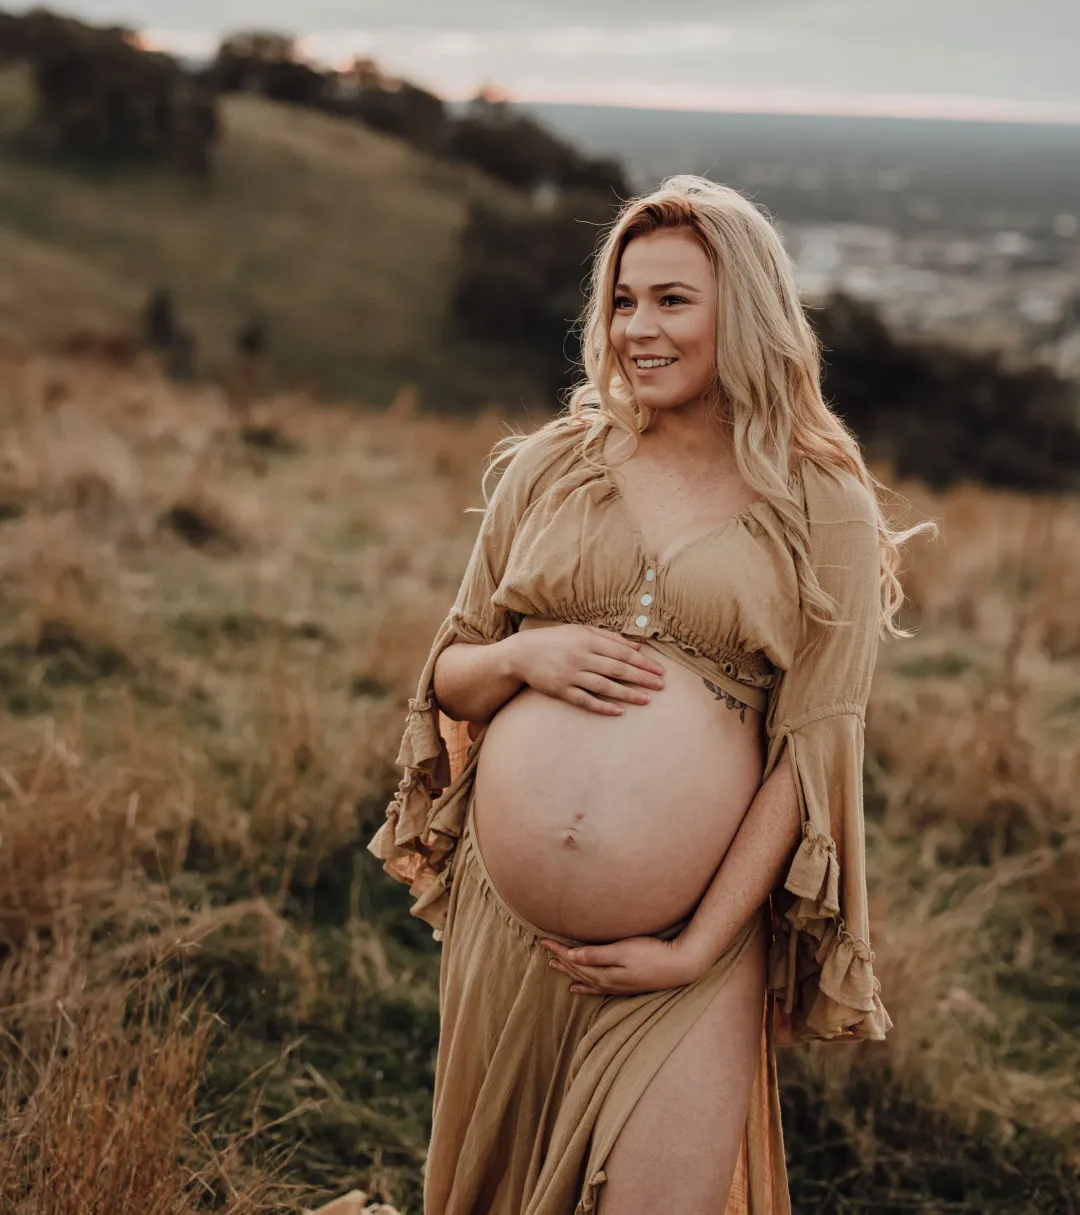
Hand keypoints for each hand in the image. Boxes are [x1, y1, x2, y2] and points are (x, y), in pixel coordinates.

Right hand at [505, 624, 664, 716]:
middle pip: (617, 669)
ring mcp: (570, 675)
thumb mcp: (580, 631)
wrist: (521, 654)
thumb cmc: (555, 640)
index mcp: (587, 640)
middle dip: (642, 678)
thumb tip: (638, 645)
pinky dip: (603, 706)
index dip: (643, 662)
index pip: (622, 652)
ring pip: (605, 686)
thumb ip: (609, 637)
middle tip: (661, 686)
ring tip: (647, 700)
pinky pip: (585, 700)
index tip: (660, 671)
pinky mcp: (561, 691)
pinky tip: (619, 711)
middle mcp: (580, 657)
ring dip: (627, 694)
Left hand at [539, 933, 708, 995]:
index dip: (559, 951)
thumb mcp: (623, 951)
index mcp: (605, 972)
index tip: (543, 941)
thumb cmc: (653, 954)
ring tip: (554, 967)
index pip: (575, 961)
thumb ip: (597, 955)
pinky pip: (597, 988)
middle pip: (578, 971)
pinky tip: (577, 987)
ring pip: (585, 979)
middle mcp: (608, 981)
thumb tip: (571, 957)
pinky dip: (585, 986)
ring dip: (569, 973)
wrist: (680, 965)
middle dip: (560, 960)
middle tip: (544, 949)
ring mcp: (617, 985)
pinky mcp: (626, 985)